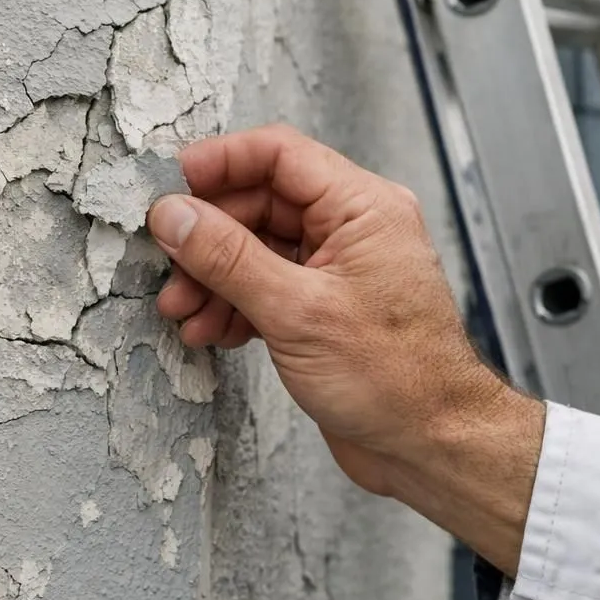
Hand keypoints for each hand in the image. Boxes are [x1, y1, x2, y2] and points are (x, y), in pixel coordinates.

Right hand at [148, 125, 543, 572]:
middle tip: (169, 274)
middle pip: (261, 203)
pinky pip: (269, 286)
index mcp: (364, 207)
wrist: (430, 444)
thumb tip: (174, 215)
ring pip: (259, 249)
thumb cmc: (394, 378)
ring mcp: (340, 269)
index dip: (219, 164)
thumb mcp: (296, 312)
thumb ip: (228, 258)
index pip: (279, 155)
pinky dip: (235, 304)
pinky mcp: (327, 309)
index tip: (169, 190)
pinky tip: (212, 332)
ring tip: (184, 315)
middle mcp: (355, 229)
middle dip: (208, 238)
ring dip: (214, 278)